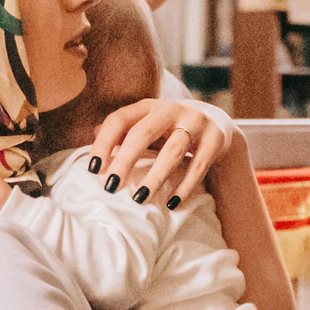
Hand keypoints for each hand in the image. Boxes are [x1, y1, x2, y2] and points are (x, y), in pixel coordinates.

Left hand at [86, 99, 232, 210]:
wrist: (217, 123)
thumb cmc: (171, 129)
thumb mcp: (148, 124)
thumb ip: (124, 130)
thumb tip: (93, 133)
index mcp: (149, 106)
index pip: (120, 119)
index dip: (104, 142)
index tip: (92, 169)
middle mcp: (172, 109)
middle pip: (144, 132)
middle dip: (125, 160)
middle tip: (111, 187)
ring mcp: (196, 121)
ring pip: (173, 150)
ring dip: (155, 176)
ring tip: (140, 199)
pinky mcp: (215, 138)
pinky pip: (199, 165)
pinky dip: (185, 185)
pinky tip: (172, 203)